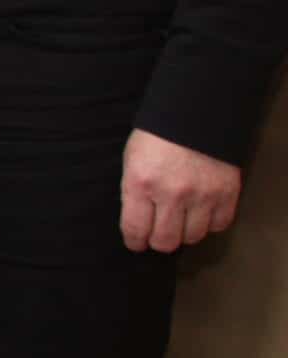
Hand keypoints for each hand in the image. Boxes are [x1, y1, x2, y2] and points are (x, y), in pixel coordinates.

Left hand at [121, 128, 242, 252]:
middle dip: (158, 241)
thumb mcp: (132, 160)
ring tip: (180, 221)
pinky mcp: (226, 193)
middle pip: (166, 241)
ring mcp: (202, 195)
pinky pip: (219, 225)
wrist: (194, 114)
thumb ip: (134, 192)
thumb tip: (137, 222)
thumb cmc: (156, 136)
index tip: (136, 243)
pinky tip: (202, 212)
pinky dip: (210, 223)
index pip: (135, 229)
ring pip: (193, 237)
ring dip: (185, 233)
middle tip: (158, 234)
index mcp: (140, 183)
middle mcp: (171, 194)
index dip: (135, 241)